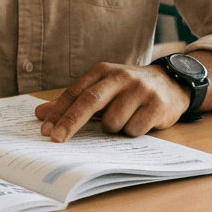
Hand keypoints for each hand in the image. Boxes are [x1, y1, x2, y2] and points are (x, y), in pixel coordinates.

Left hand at [35, 62, 188, 141]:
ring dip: (112, 129)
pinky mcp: (157, 104)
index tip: (45, 130)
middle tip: (56, 139)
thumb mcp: (101, 89)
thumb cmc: (127, 89)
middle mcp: (121, 77)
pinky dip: (131, 132)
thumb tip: (40, 114)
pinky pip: (134, 129)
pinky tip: (139, 122)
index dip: (59, 112)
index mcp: (102, 72)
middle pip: (90, 101)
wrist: (170, 82)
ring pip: (113, 121)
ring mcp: (140, 90)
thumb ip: (72, 101)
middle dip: (71, 122)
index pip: (75, 93)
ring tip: (123, 120)